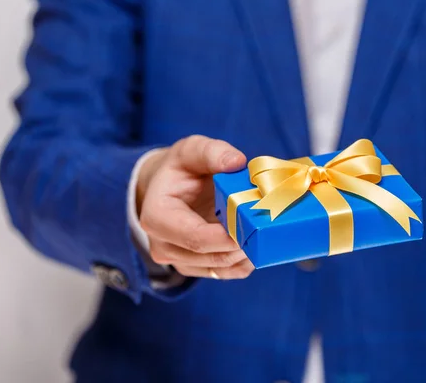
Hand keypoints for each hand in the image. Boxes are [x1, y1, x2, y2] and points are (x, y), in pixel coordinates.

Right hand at [137, 135, 254, 279]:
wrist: (171, 188)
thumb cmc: (181, 169)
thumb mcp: (192, 150)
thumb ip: (212, 152)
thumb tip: (236, 162)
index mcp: (156, 217)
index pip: (195, 237)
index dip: (227, 236)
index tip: (254, 223)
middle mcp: (163, 245)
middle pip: (211, 255)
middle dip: (243, 243)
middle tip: (269, 224)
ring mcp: (179, 261)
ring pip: (221, 267)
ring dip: (247, 252)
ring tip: (265, 229)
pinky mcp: (196, 268)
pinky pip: (226, 273)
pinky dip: (245, 261)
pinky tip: (257, 241)